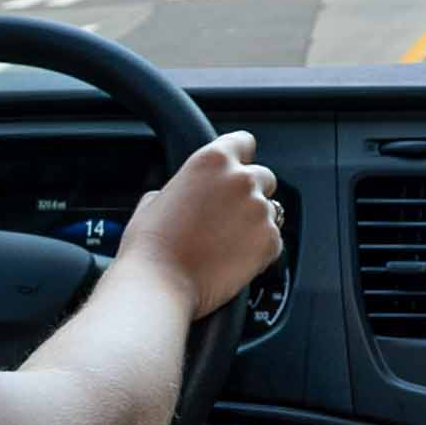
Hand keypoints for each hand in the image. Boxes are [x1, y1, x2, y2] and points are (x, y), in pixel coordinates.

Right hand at [114, 131, 283, 315]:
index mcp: (212, 160)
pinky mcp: (270, 241)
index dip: (240, 156)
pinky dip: (260, 249)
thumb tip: (185, 192)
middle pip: (264, 176)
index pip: (244, 142)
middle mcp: (241, 179)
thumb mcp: (155, 199)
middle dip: (251, 193)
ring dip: (256, 222)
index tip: (239, 167)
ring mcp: (259, 210)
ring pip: (271, 210)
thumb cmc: (151, 245)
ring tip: (227, 242)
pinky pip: (274, 240)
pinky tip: (234, 258)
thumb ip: (182, 186)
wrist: (159, 283)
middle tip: (228, 216)